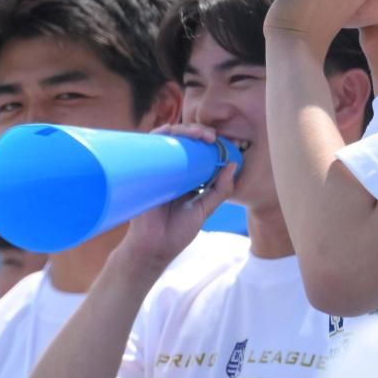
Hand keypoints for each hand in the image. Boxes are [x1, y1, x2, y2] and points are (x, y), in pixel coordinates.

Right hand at [118, 123, 235, 269]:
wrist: (153, 248)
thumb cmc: (177, 232)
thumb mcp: (205, 209)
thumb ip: (220, 190)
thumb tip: (234, 164)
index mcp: (188, 177)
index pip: (200, 151)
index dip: (214, 143)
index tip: (231, 141)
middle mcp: (172, 170)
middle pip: (185, 141)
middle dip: (200, 132)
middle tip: (213, 137)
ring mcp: (157, 169)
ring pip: (168, 138)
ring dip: (184, 129)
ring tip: (200, 135)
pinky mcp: (144, 170)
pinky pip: (149, 145)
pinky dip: (160, 134)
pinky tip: (172, 132)